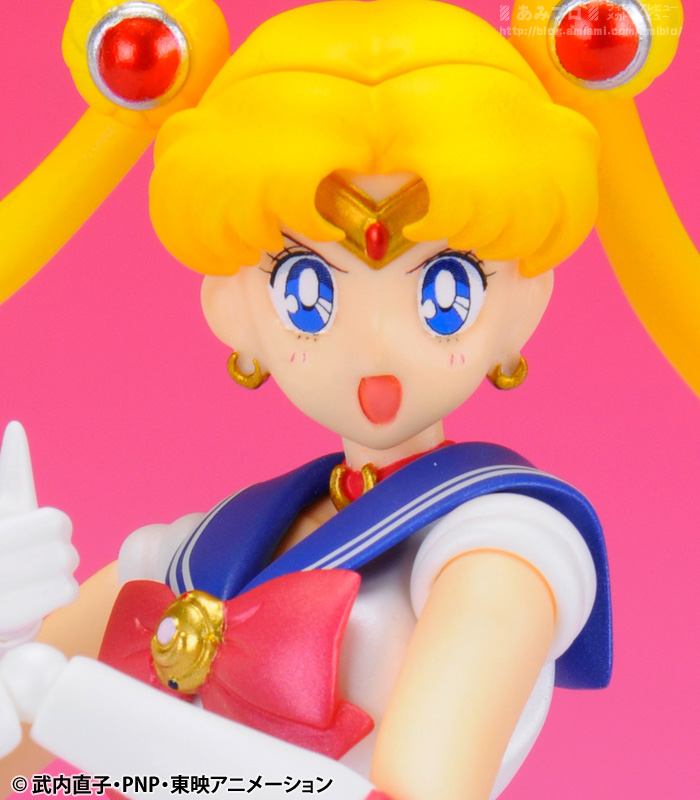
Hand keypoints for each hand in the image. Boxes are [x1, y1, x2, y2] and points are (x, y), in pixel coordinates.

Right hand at [0, 422, 78, 647]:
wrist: (0, 608)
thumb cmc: (6, 546)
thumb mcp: (7, 507)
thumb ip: (12, 472)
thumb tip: (16, 427)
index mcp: (3, 523)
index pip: (54, 524)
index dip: (54, 528)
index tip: (41, 535)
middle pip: (63, 545)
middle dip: (59, 550)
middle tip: (40, 558)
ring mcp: (1, 587)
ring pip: (68, 568)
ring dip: (59, 572)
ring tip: (34, 578)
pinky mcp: (7, 617)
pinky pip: (65, 592)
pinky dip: (56, 593)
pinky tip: (36, 596)